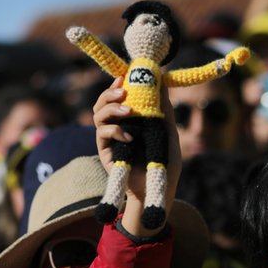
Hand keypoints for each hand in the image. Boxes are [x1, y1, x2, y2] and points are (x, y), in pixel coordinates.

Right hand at [92, 77, 181, 236]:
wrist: (160, 190)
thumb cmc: (165, 163)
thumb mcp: (169, 133)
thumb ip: (164, 110)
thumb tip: (163, 82)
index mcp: (130, 120)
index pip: (118, 98)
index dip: (117, 85)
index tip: (124, 76)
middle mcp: (117, 127)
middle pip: (102, 103)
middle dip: (110, 93)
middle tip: (123, 90)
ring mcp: (109, 140)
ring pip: (98, 116)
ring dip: (111, 109)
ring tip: (128, 110)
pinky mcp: (106, 153)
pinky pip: (102, 135)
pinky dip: (115, 131)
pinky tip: (129, 136)